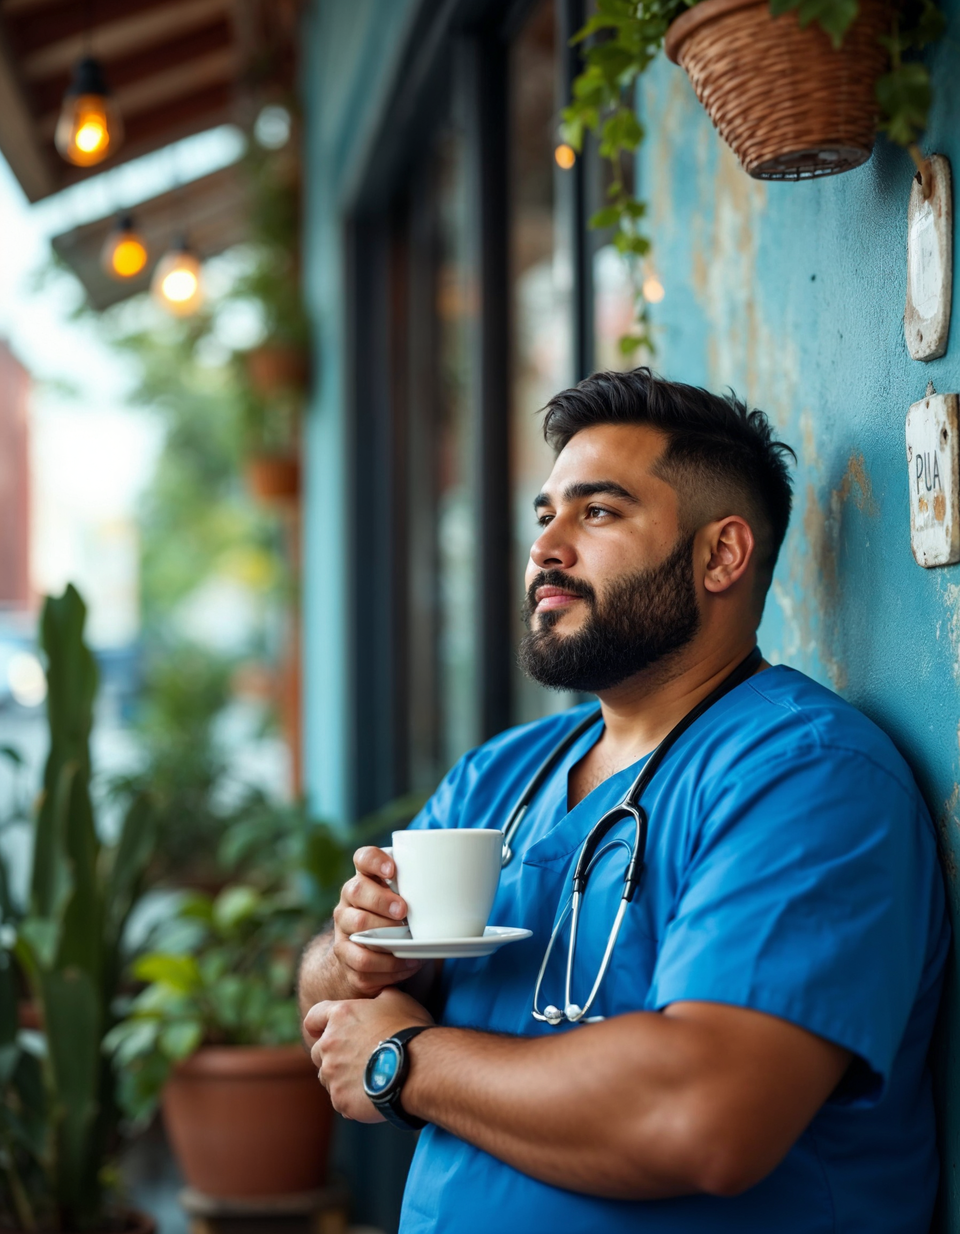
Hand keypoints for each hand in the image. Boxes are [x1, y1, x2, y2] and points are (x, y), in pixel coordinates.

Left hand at [305, 987, 433, 1120]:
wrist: (417, 1067)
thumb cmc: (408, 1029)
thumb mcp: (396, 999)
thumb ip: (377, 997)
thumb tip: (378, 997)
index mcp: (340, 1016)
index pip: (313, 1018)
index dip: (317, 1024)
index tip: (321, 1031)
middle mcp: (328, 1044)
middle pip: (318, 1052)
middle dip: (332, 1054)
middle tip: (356, 1059)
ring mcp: (332, 1074)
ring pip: (328, 1078)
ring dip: (341, 1077)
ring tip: (366, 1078)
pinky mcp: (340, 1098)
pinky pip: (340, 1100)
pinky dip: (352, 1098)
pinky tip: (372, 1094)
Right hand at [329, 845, 423, 996]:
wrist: (373, 964)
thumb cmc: (401, 924)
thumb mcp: (412, 903)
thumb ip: (427, 890)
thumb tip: (473, 883)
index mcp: (368, 878)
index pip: (363, 858)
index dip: (375, 860)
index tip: (394, 870)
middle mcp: (350, 900)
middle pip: (356, 890)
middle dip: (381, 900)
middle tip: (404, 911)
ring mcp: (344, 928)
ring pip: (356, 925)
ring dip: (384, 934)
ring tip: (409, 941)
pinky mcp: (346, 957)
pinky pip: (362, 960)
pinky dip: (388, 964)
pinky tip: (407, 963)